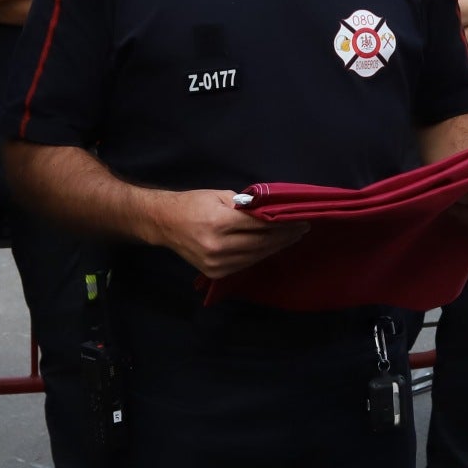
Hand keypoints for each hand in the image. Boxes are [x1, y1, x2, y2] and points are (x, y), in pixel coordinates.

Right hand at [149, 190, 306, 279]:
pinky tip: (273, 247)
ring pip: (256, 256)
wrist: (165, 223)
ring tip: (292, 238)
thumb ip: (245, 205)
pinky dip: (261, 254)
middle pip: (262, 242)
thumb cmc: (192, 204)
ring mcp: (217, 263)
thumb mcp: (219, 195)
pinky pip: (246, 264)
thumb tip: (270, 211)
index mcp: (219, 222)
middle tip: (303, 229)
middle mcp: (218, 246)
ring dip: (277, 247)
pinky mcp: (215, 273)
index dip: (282, 223)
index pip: (260, 224)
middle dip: (285, 236)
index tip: (300, 219)